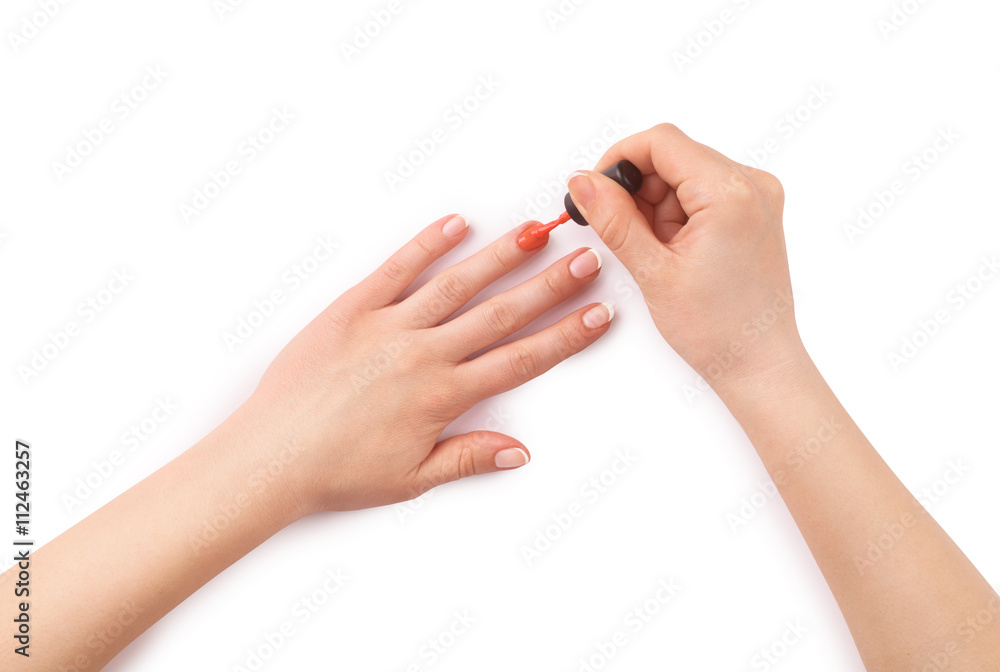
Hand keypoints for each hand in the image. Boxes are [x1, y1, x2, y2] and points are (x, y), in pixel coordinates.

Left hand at [238, 215, 611, 514]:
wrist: (272, 456)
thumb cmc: (337, 471)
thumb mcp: (412, 477)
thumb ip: (470, 457)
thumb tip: (520, 452)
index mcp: (443, 395)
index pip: (521, 358)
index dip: (565, 335)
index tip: (597, 314)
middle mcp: (424, 353)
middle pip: (501, 312)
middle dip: (550, 285)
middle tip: (586, 259)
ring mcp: (388, 326)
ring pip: (457, 284)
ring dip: (501, 256)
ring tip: (535, 233)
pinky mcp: (352, 309)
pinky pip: (396, 269)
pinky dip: (426, 244)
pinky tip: (455, 224)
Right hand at [567, 123, 802, 389]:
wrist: (759, 364)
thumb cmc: (718, 330)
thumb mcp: (653, 271)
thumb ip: (613, 219)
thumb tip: (582, 182)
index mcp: (731, 193)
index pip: (661, 141)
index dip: (618, 159)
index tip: (595, 190)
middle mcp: (753, 185)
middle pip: (673, 155)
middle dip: (638, 188)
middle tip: (626, 233)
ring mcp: (758, 197)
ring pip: (685, 174)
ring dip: (657, 204)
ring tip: (658, 252)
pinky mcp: (754, 212)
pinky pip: (702, 192)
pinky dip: (677, 213)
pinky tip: (674, 250)